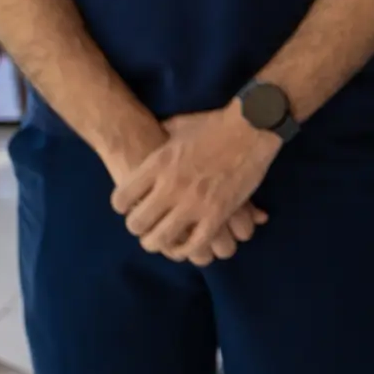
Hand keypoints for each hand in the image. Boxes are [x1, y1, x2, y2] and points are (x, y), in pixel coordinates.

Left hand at [112, 107, 279, 263]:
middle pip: (137, 224)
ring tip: (163, 240)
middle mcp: (169, 187)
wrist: (252, 126)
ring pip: (161, 239)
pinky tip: (186, 247)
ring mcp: (194, 203)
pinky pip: (195, 244)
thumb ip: (161, 137)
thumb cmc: (214, 123)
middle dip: (139, 228)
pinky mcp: (218, 214)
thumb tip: (154, 137)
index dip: (123, 206)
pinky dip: (187, 250)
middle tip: (147, 226)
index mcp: (156, 165)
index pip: (121, 199)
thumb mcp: (177, 126)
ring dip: (159, 243)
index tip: (131, 206)